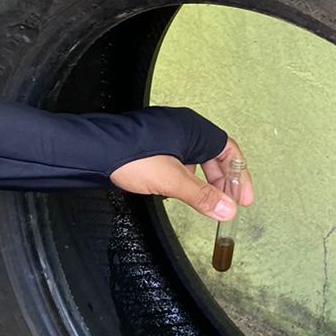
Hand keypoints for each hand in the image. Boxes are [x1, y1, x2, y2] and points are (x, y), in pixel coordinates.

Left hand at [110, 136, 255, 221]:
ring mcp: (167, 136)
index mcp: (192, 128)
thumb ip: (201, 196)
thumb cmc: (128, 155)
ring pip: (196, 160)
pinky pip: (180, 162)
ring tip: (207, 203)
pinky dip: (186, 179)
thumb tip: (226, 208)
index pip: (228, 149)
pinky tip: (182, 194)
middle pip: (213, 156)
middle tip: (227, 204)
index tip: (242, 197)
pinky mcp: (153, 147)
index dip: (238, 175)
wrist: (93, 152)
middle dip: (222, 182)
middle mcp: (182, 128)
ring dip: (204, 182)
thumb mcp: (171, 180)